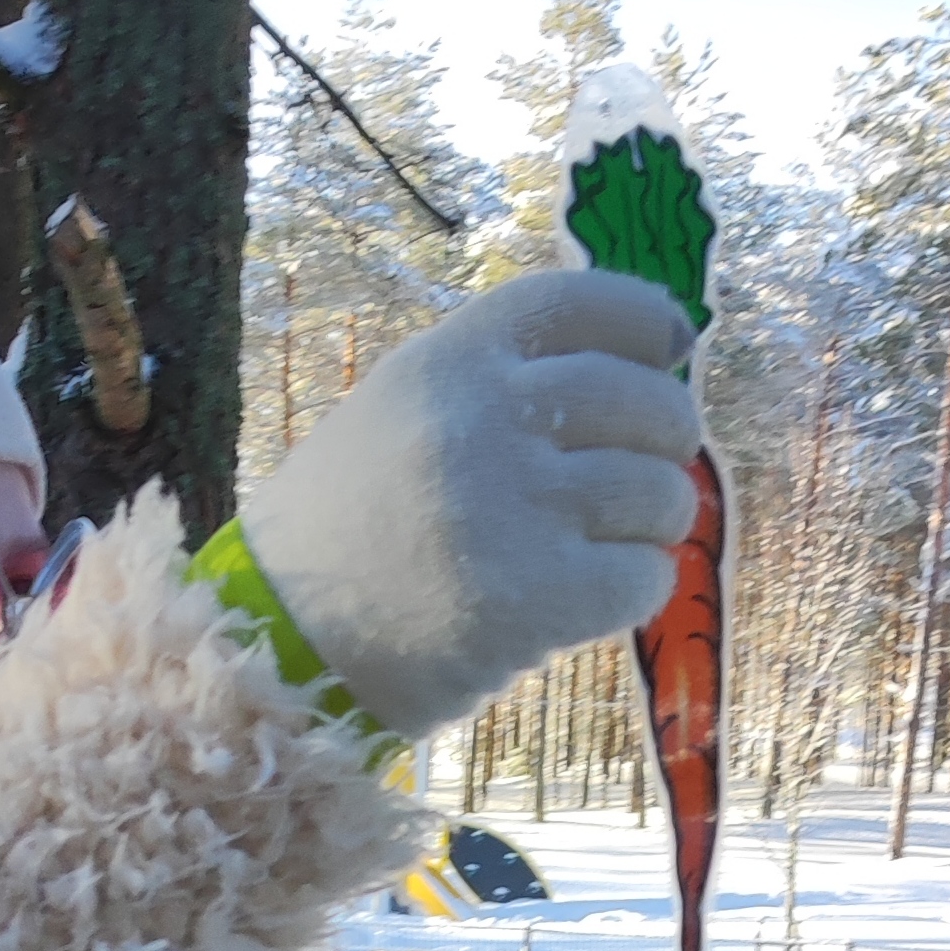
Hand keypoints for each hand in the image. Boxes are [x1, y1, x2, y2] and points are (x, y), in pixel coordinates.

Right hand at [238, 270, 703, 747]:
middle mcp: (486, 418)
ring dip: (656, 523)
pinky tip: (598, 601)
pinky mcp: (534, 596)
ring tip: (620, 546)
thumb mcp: (395, 416)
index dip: (647, 322)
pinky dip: (637, 591)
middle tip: (650, 478)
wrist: (275, 645)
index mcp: (450, 361)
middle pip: (644, 403)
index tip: (674, 349)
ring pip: (657, 494)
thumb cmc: (339, 537)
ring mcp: (513, 506)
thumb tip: (623, 374)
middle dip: (668, 441)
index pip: (582, 304)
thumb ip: (490, 387)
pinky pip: (642, 578)